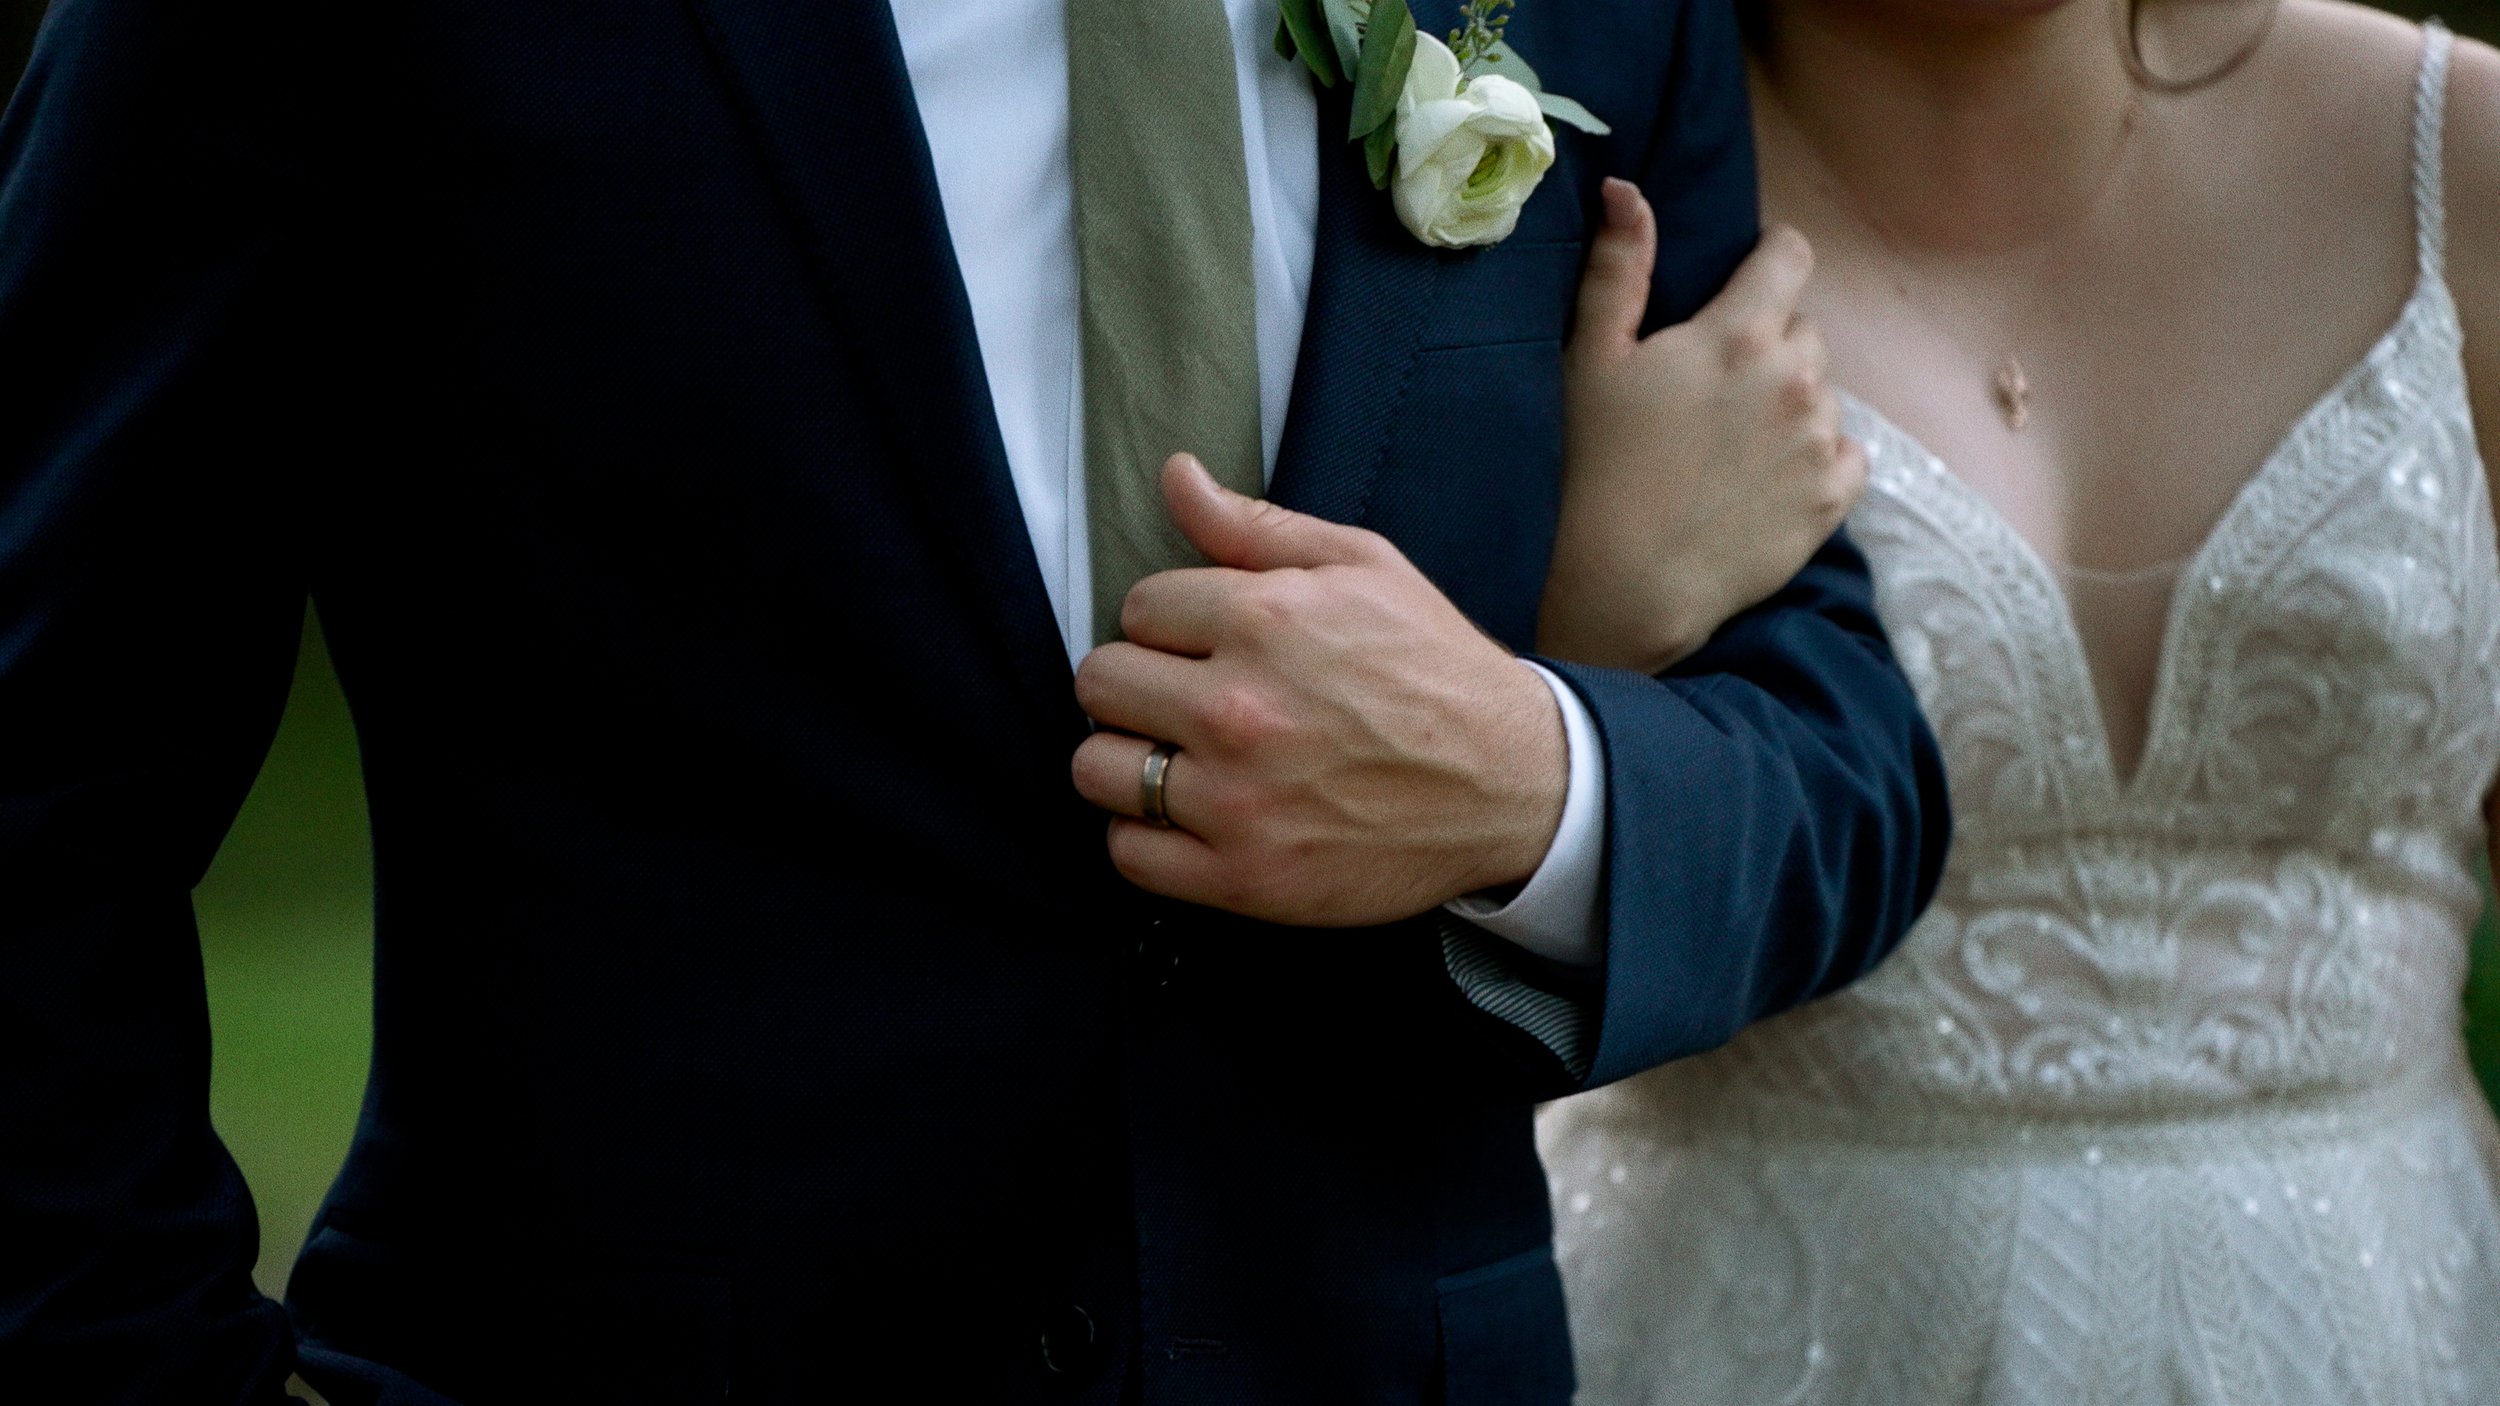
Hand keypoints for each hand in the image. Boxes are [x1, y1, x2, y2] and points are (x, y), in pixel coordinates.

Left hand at [1070, 456, 1568, 926]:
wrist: (1513, 782)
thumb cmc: (1435, 667)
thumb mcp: (1362, 566)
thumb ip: (1254, 526)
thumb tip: (1175, 475)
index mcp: (1263, 620)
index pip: (1137, 609)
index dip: (1171, 625)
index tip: (1207, 647)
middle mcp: (1238, 710)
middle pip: (1100, 683)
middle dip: (1139, 683)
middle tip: (1187, 700)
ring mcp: (1236, 800)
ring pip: (1096, 769)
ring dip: (1129, 760)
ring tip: (1181, 757)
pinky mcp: (1243, 877)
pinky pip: (1128, 853)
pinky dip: (1146, 836)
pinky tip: (1191, 815)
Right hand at [1539, 179, 1865, 674]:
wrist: (1622, 586)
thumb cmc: (1592, 468)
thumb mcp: (1590, 360)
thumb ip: (1619, 269)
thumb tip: (1628, 189)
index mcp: (1739, 333)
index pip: (1790, 256)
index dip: (1767, 263)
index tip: (1741, 287)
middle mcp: (1796, 379)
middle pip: (1805, 328)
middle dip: (1769, 342)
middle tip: (1713, 386)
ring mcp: (1820, 441)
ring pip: (1823, 392)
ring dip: (1789, 402)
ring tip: (1732, 442)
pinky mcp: (1832, 500)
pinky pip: (1846, 453)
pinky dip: (1816, 457)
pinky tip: (1764, 477)